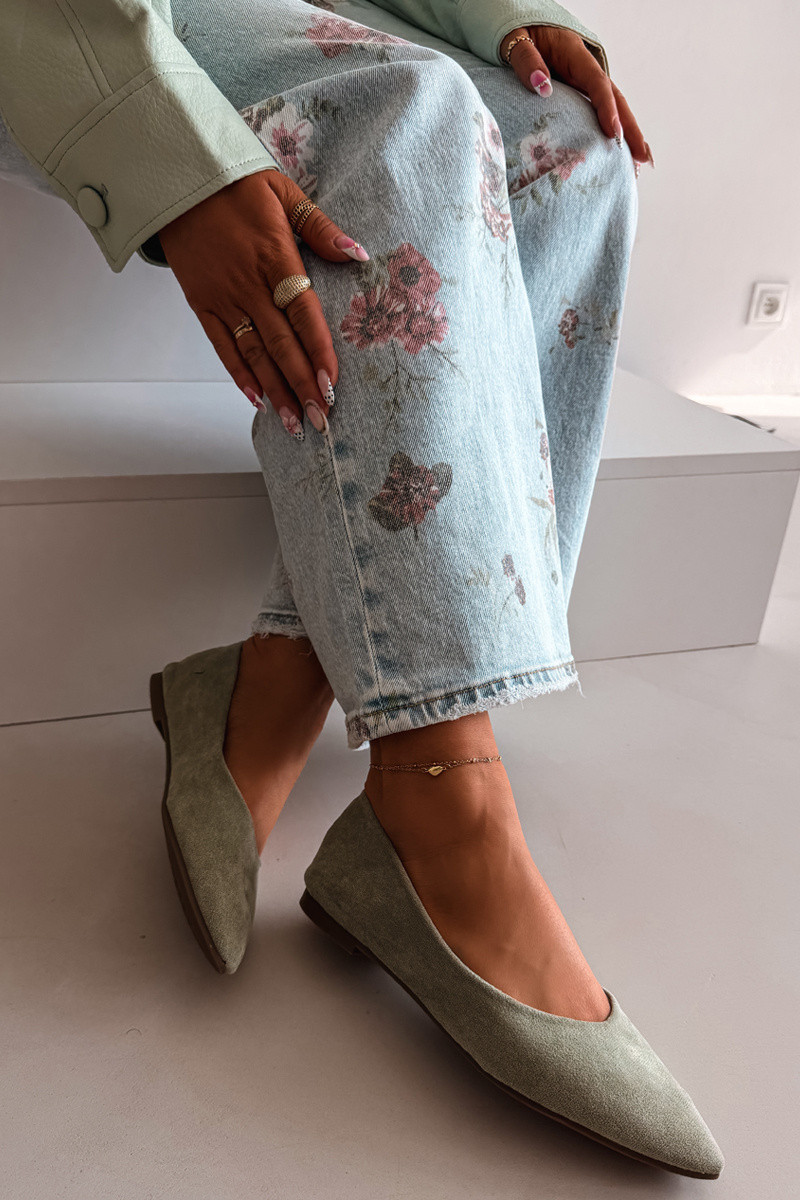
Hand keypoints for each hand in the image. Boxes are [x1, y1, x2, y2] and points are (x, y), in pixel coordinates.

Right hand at [157, 169, 368, 437]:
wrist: (175, 180)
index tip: (332, 383)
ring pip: (254, 353)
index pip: (302, 313)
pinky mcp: (202, 304)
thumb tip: (356, 253)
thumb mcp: (283, 191)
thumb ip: (320, 227)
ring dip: (276, 390)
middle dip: (303, 385)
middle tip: (322, 419)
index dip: (318, 350)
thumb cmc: (235, 185)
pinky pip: (223, 346)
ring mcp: (223, 298)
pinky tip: (258, 399)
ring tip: (296, 421)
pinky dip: (240, 374)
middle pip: (281, 344)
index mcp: (274, 257)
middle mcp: (248, 285)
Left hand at [499, 27, 652, 167]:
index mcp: (573, 53)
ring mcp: (582, 81)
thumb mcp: (516, 41)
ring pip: (610, 107)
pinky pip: (596, 112)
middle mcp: (584, 68)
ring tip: (638, 163)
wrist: (516, 28)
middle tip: (642, 157)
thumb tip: (542, 86)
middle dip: (630, 128)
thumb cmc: (514, 33)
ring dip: (626, 134)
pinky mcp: (576, 93)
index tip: (613, 134)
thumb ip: (526, 60)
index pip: (596, 82)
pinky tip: (616, 154)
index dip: (606, 108)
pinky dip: (610, 132)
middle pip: (614, 98)